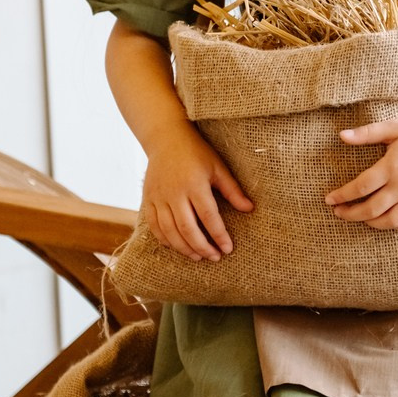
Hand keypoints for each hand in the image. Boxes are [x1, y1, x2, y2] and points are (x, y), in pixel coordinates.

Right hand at [142, 122, 253, 260]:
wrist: (166, 138)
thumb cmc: (197, 152)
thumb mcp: (218, 167)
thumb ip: (232, 190)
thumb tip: (250, 209)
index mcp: (194, 184)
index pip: (208, 217)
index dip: (219, 235)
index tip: (228, 248)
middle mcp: (174, 193)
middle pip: (187, 228)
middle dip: (202, 247)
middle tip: (214, 257)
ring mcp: (158, 197)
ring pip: (169, 231)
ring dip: (184, 248)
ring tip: (198, 257)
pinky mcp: (147, 199)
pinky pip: (154, 226)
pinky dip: (165, 240)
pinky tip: (177, 247)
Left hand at [326, 112, 397, 231]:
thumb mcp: (395, 127)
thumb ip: (367, 133)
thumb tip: (342, 136)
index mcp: (391, 167)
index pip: (361, 187)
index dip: (342, 195)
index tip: (329, 199)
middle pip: (371, 208)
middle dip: (351, 214)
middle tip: (338, 213)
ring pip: (390, 221)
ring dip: (371, 224)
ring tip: (360, 219)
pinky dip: (396, 227)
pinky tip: (385, 222)